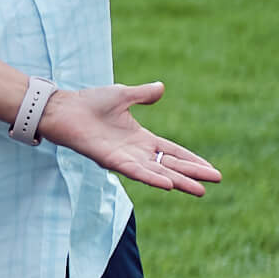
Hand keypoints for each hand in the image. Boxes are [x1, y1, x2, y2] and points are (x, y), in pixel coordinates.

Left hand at [37, 84, 221, 196]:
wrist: (63, 108)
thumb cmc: (88, 102)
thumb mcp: (123, 95)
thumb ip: (143, 95)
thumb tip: (161, 87)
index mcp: (140, 138)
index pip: (172, 152)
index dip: (192, 160)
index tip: (212, 170)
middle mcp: (135, 151)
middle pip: (170, 165)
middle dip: (193, 173)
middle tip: (216, 181)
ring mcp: (123, 157)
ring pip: (157, 172)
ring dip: (178, 181)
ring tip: (200, 190)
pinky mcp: (109, 159)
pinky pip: (134, 171)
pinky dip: (151, 177)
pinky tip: (168, 185)